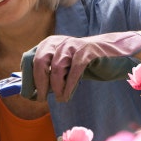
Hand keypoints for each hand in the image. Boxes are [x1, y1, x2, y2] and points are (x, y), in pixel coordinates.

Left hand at [23, 31, 140, 101]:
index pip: (30, 58)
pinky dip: (68, 86)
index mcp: (50, 44)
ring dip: (56, 88)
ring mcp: (73, 45)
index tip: (28, 93)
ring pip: (56, 68)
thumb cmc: (86, 63)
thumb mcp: (65, 66)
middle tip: (40, 98)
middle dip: (38, 83)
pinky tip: (67, 95)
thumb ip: (49, 73)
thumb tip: (32, 89)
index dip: (27, 77)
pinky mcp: (87, 52)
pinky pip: (73, 71)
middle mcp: (59, 42)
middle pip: (40, 62)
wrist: (114, 53)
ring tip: (59, 98)